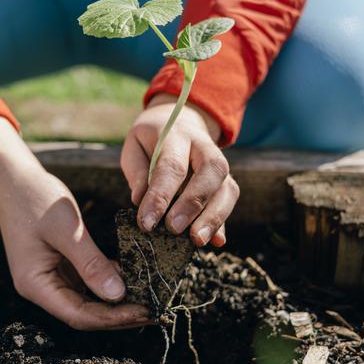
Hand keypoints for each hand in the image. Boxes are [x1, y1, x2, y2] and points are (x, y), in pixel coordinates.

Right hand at [0, 116, 150, 329]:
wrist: (16, 178)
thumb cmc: (36, 199)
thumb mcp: (67, 230)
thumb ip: (91, 263)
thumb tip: (118, 295)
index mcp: (35, 284)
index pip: (78, 315)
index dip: (112, 319)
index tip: (144, 312)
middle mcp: (41, 288)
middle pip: (84, 313)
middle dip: (118, 315)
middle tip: (154, 312)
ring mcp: (51, 278)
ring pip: (88, 301)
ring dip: (117, 302)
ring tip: (149, 300)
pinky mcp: (60, 266)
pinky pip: (87, 283)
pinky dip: (109, 283)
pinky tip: (133, 280)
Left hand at [121, 94, 239, 246]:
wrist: (180, 122)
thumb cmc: (151, 140)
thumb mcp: (134, 146)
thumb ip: (136, 171)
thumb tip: (140, 200)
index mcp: (176, 135)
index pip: (171, 166)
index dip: (160, 196)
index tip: (146, 223)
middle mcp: (204, 147)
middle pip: (210, 171)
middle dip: (193, 203)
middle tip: (174, 229)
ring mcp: (219, 164)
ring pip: (227, 188)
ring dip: (214, 217)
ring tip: (197, 240)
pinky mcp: (225, 181)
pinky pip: (229, 201)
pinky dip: (223, 222)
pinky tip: (217, 241)